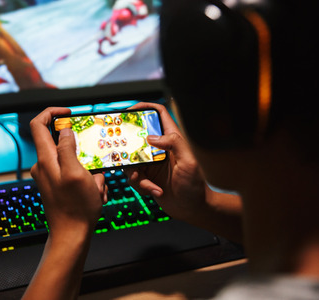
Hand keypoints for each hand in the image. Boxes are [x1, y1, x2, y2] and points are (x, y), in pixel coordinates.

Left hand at [29, 107, 107, 238]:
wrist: (71, 235)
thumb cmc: (76, 207)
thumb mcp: (76, 173)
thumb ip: (67, 148)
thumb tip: (65, 130)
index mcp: (45, 159)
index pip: (39, 124)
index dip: (52, 113)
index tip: (69, 113)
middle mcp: (44, 165)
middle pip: (61, 143)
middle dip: (83, 151)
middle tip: (94, 165)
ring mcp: (50, 176)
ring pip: (74, 160)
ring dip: (89, 170)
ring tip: (96, 188)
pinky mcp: (58, 185)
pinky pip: (76, 174)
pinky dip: (88, 181)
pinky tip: (95, 194)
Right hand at [124, 102, 207, 225]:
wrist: (192, 210)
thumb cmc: (195, 186)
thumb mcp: (189, 162)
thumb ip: (174, 144)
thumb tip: (152, 137)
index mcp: (172, 139)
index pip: (158, 115)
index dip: (145, 108)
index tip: (130, 110)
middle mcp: (159, 149)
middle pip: (137, 137)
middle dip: (128, 145)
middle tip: (123, 153)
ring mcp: (151, 163)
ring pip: (131, 160)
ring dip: (135, 173)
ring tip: (145, 182)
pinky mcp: (146, 177)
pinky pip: (134, 177)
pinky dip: (142, 186)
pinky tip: (156, 191)